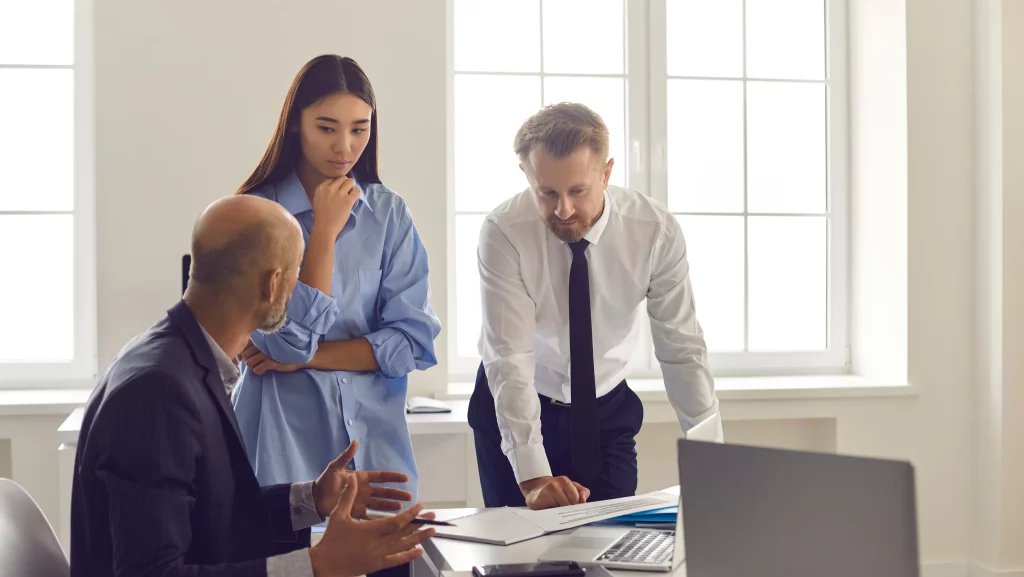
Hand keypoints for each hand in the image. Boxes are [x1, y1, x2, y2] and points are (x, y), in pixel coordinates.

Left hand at [240, 341, 298, 374]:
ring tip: (261, 365)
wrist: (298, 357)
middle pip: (245, 355)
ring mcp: (266, 353)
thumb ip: (257, 345)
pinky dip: (260, 371)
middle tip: (257, 362)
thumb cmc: (282, 351)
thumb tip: (242, 354)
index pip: (244, 346)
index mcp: (261, 338)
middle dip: (249, 360)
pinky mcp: (271, 361)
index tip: (250, 356)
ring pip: (249, 363)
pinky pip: (257, 370)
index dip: (244, 353)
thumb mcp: (269, 345)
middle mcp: (262, 344)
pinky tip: (265, 369)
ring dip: (254, 366)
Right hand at [309, 480, 434, 576]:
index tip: (420, 506)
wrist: (325, 564)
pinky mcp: (377, 565)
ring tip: (432, 532)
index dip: (411, 514)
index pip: (397, 521)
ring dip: (419, 538)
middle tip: (433, 517)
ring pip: (404, 546)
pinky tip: (419, 551)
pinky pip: (397, 560)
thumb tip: (352, 478)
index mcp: (371, 530)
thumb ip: (348, 496)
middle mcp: (378, 543)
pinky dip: (409, 555)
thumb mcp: (338, 514)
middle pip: (405, 533)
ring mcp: (379, 555)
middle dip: (419, 524)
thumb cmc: (332, 538)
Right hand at [311, 177, 359, 237]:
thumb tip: (334, 187)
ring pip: (350, 181)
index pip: (332, 179)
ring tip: (351, 193)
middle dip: (345, 183)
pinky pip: (357, 191)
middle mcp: (330, 188)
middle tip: (346, 190)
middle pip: (342, 178)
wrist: (325, 227)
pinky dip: (357, 193)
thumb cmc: (320, 216)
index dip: (337, 183)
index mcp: (321, 188)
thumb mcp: (317, 199)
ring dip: (352, 186)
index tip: (338, 189)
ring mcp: (339, 194)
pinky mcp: (348, 200)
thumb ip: (324, 192)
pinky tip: (354, 198)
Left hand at [313, 440, 412, 518]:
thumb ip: (346, 456)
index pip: (381, 477)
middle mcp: (365, 490)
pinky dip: (378, 518)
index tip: (405, 478)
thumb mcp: (335, 467)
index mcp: (362, 478)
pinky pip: (370, 516)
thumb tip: (355, 441)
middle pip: (384, 492)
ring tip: (402, 508)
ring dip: (391, 506)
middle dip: (396, 494)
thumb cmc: (325, 481)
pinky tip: (388, 521)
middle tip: (410, 496)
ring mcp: (361, 502)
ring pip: (380, 504)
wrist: (315, 499)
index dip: (393, 478)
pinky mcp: (356, 512)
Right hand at [519, 476, 590, 509]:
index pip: (577, 499)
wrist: (534, 488)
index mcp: (564, 481)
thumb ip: (581, 492)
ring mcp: (546, 493)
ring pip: (561, 510)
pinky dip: (553, 515)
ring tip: (557, 511)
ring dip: (561, 514)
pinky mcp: (539, 501)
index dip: (577, 507)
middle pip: (569, 505)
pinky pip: (551, 513)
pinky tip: (551, 513)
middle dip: (569, 511)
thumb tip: (583, 501)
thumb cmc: (554, 489)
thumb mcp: (570, 486)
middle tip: (565, 512)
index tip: (575, 511)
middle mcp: (555, 485)